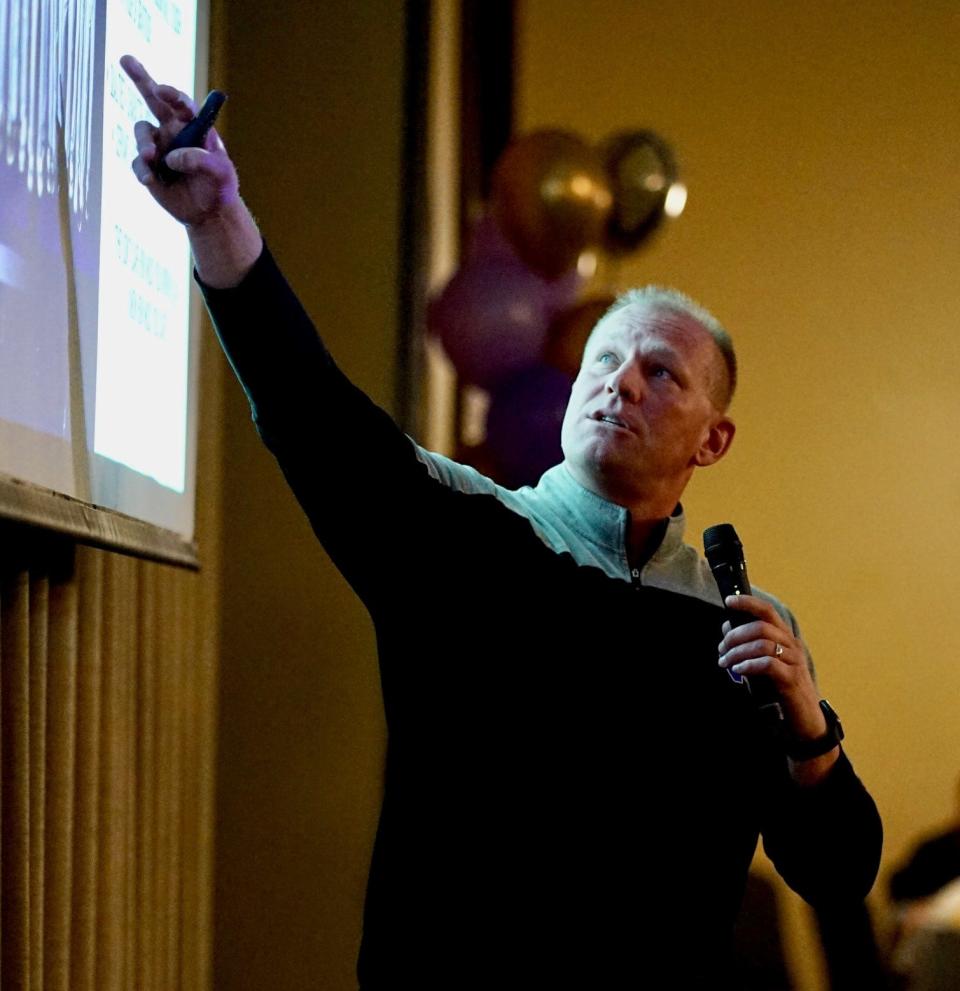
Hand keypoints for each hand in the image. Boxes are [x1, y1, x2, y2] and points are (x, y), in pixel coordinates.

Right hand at [120, 55, 238, 227]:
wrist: (208, 212)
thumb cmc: (219, 187)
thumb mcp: (221, 174)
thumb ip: (201, 161)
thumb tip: (172, 157)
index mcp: (194, 126)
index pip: (182, 104)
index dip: (171, 95)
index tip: (161, 90)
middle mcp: (173, 131)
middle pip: (154, 100)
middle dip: (140, 78)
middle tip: (125, 58)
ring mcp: (158, 147)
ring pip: (141, 132)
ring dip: (143, 143)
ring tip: (150, 156)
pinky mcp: (147, 166)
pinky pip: (137, 162)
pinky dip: (142, 170)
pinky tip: (150, 181)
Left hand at [717, 593, 826, 740]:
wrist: (805, 720)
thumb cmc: (782, 689)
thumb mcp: (765, 663)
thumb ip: (749, 646)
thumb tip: (728, 628)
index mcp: (785, 638)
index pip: (768, 611)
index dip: (748, 602)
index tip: (729, 601)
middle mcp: (792, 645)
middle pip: (760, 626)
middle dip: (735, 635)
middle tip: (721, 649)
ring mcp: (794, 662)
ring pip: (762, 644)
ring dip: (737, 651)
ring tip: (725, 662)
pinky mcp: (792, 679)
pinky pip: (768, 664)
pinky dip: (749, 664)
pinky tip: (738, 669)